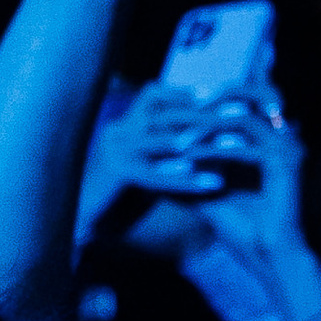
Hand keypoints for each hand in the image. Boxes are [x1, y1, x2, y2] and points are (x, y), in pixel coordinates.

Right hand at [77, 81, 240, 253]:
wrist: (78, 226)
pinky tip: (214, 183)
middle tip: (242, 115)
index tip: (225, 96)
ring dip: (204, 142)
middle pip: (168, 113)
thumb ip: (163, 151)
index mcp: (122, 124)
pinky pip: (157, 173)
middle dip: (208, 113)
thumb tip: (200, 139)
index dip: (190, 94)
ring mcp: (114, 149)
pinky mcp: (116, 173)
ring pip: (166, 139)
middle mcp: (117, 130)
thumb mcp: (143, 166)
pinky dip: (187, 178)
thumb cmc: (114, 200)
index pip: (157, 95)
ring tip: (238, 147)